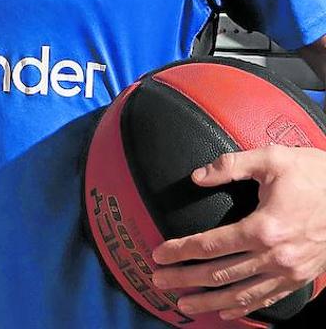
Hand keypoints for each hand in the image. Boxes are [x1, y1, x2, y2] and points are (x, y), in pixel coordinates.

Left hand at [150, 146, 325, 320]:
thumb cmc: (314, 174)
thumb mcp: (272, 158)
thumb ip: (231, 166)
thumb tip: (198, 176)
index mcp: (265, 227)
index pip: (210, 244)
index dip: (181, 250)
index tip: (158, 253)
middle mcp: (276, 256)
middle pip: (220, 273)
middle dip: (185, 278)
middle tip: (159, 280)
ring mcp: (290, 271)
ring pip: (241, 293)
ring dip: (210, 301)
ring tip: (184, 303)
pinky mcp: (300, 277)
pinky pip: (268, 298)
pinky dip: (244, 307)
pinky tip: (227, 310)